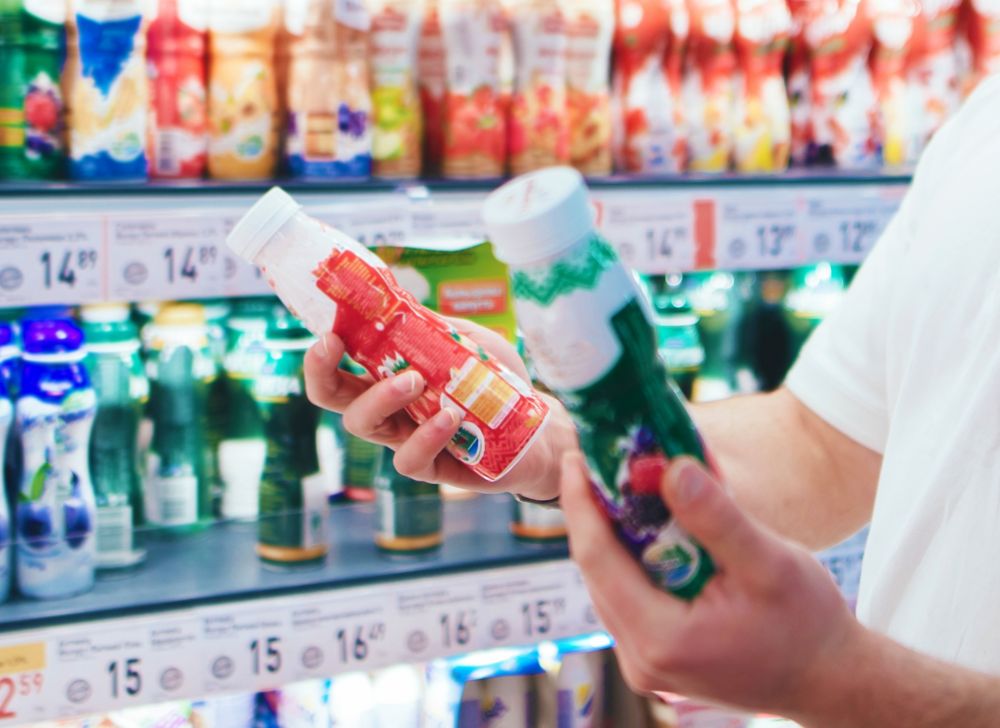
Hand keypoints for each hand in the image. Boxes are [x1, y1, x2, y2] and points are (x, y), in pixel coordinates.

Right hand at [303, 317, 577, 500]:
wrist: (538, 426)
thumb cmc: (498, 382)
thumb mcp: (469, 342)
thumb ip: (436, 328)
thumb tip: (402, 303)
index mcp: (389, 377)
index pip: (340, 367)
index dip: (320, 353)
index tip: (328, 331)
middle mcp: (390, 410)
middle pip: (334, 399)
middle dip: (321, 374)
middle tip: (336, 346)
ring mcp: (407, 439)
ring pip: (365, 426)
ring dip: (381, 398)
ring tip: (416, 380)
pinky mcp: (433, 468)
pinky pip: (409, 460)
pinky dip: (425, 436)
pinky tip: (450, 417)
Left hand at [560, 452, 861, 716]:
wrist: (830, 679)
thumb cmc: (807, 624)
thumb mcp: (769, 562)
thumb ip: (716, 517)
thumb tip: (671, 468)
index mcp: (660, 639)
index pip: (595, 558)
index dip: (580, 503)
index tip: (575, 457)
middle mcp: (641, 658)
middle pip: (595, 570)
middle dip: (594, 512)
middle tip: (598, 460)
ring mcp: (646, 662)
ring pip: (608, 582)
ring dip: (611, 533)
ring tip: (618, 484)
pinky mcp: (655, 657)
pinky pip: (627, 597)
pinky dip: (630, 558)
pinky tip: (644, 525)